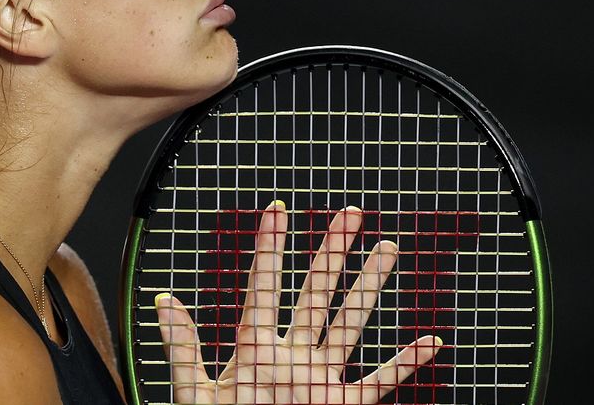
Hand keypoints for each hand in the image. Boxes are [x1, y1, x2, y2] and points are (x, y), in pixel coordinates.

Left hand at [154, 200, 441, 403]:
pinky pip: (380, 382)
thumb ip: (182, 349)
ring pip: (350, 324)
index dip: (269, 247)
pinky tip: (430, 340)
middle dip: (332, 252)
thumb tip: (164, 300)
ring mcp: (319, 378)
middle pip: (315, 293)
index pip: (263, 287)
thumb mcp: (194, 393)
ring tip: (387, 248)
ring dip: (369, 288)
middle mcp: (290, 355)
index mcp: (253, 348)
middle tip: (351, 212)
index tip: (277, 208)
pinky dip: (405, 364)